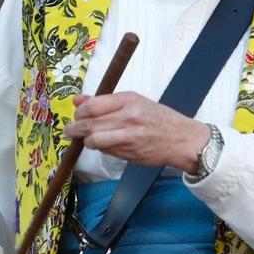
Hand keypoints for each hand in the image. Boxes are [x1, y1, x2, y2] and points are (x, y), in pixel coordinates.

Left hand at [66, 93, 209, 171]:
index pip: (92, 106)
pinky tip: (106, 144)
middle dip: (75, 129)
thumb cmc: (159, 118)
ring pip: (94, 141)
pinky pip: (105, 151)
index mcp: (129, 100)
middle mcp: (128, 117)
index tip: (77, 115)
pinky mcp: (129, 153)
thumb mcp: (134, 102)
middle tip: (70, 131)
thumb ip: (104, 101)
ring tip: (87, 139)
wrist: (183, 139)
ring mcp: (129, 137)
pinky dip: (101, 148)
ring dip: (86, 141)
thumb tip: (77, 100)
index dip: (79, 113)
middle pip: (89, 125)